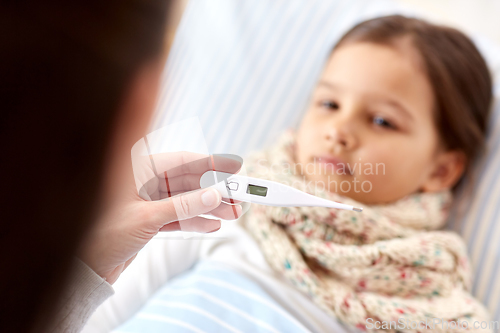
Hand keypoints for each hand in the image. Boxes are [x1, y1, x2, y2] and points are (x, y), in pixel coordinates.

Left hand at [79, 151, 242, 283]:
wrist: (84, 267)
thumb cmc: (102, 235)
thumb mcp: (146, 218)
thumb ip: (183, 206)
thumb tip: (215, 196)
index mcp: (138, 169)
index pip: (183, 160)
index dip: (212, 164)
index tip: (235, 168)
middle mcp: (144, 181)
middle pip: (188, 181)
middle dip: (214, 192)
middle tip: (238, 200)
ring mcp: (147, 200)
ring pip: (185, 200)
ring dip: (208, 208)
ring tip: (231, 215)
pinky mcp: (149, 218)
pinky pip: (177, 216)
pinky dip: (194, 221)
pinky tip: (211, 225)